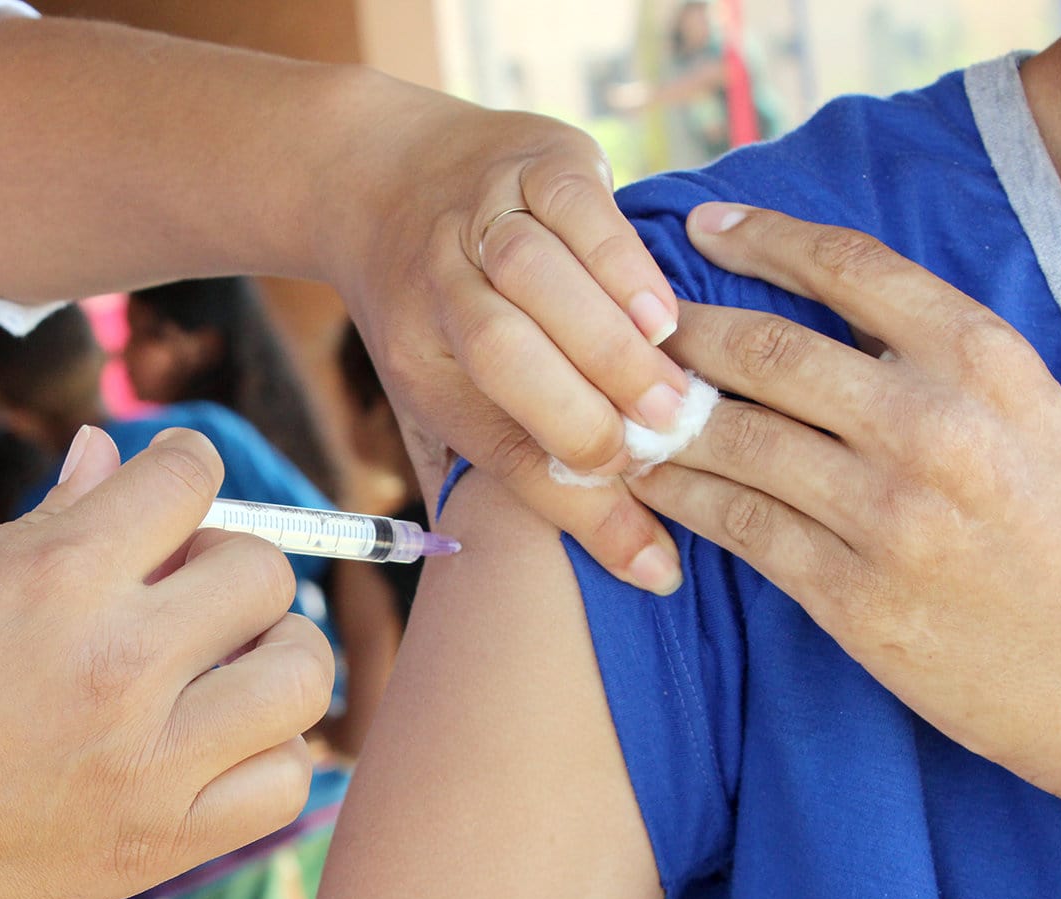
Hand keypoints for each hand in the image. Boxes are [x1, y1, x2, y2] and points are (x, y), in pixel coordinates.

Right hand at [0, 428, 334, 898]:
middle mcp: (120, 663)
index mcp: (55, 578)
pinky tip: (217, 741)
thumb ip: (44, 522)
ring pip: (303, 675)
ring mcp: (151, 762)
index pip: (188, 479)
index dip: (184, 466)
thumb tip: (108, 455)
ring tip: (220, 666)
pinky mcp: (163, 843)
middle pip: (262, 574)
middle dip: (226, 563)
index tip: (172, 483)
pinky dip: (270, 752)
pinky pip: (288, 781)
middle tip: (179, 590)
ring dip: (273, 654)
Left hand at [320, 78, 691, 593]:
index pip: (498, 450)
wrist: (383, 178)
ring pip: (535, 280)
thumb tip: (563, 577)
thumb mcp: (436, 391)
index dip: (577, 512)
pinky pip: (578, 212)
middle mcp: (437, 293)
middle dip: (583, 415)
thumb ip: (490, 467)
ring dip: (609, 344)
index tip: (653, 565)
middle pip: (501, 360)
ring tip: (677, 396)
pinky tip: (666, 315)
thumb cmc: (433, 311)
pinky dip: (623, 265)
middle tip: (663, 453)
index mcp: (421, 368)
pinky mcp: (534, 159)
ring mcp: (481, 219)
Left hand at [635, 203, 1060, 853]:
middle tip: (628, 326)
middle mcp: (931, 424)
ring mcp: (886, 514)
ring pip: (734, 439)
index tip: (704, 226)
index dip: (762, 238)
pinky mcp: (851, 598)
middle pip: (766, 350)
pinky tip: (648, 481)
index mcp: (987, 363)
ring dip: (662, 418)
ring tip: (620, 403)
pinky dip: (680, 497)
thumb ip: (950, 367)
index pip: (852, 267)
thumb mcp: (1044, 421)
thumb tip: (839, 320)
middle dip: (682, 332)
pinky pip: (737, 528)